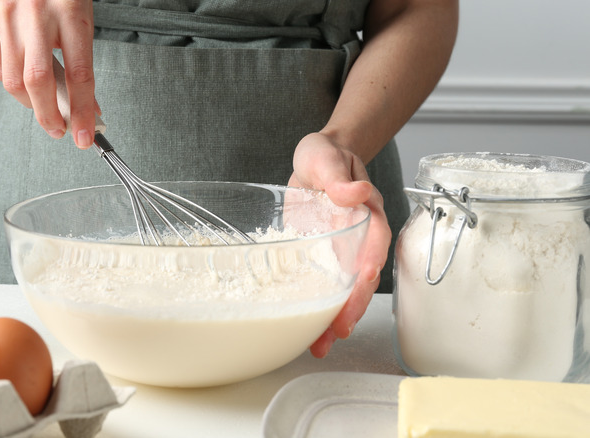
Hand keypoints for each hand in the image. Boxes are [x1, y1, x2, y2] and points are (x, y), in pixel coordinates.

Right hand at [0, 0, 97, 146]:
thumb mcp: (79, 15)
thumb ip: (80, 58)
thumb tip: (84, 106)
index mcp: (70, 10)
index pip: (79, 73)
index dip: (82, 111)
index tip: (85, 136)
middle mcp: (35, 11)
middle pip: (38, 81)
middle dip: (50, 117)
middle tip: (60, 131)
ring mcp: (4, 13)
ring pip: (13, 80)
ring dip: (31, 104)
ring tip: (44, 107)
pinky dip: (12, 84)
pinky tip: (25, 82)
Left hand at [288, 132, 390, 357]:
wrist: (315, 162)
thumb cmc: (326, 156)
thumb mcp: (327, 157)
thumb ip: (339, 176)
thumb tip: (355, 192)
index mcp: (366, 213)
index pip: (374, 241)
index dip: (370, 263)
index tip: (363, 281)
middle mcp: (357, 238)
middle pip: (361, 276)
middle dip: (353, 304)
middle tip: (339, 329)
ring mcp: (339, 251)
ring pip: (343, 289)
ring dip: (334, 318)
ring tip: (321, 345)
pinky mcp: (319, 259)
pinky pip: (321, 287)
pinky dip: (315, 310)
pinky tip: (305, 332)